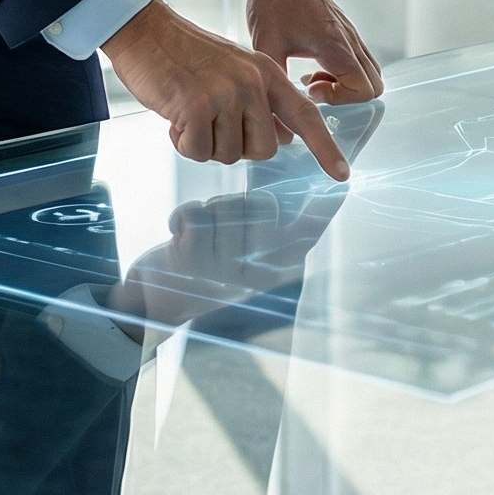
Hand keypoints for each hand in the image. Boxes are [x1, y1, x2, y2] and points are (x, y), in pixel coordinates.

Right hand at [101, 0, 351, 178]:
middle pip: (263, 150)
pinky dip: (183, 143)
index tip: (342, 175)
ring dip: (205, 144)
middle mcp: (253, 83)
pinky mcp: (197, 106)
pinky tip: (175, 117)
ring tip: (190, 112)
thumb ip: (261, 102)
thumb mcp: (235, 71)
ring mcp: (227, 94)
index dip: (325, 148)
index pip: (306, 115)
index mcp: (267, 73)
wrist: (146, 32)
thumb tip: (284, 138)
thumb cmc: (186, 57)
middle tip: (211, 122)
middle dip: (236, 146)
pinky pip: (198, 153)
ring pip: (229, 155)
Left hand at [105, 187, 344, 334]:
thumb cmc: (202, 276)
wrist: (154, 307)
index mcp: (270, 272)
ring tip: (198, 237)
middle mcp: (253, 274)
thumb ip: (272, 237)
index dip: (323, 210)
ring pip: (227, 204)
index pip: (305, 235)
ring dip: (207, 212)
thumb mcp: (242, 263)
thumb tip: (297, 204)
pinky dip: (184, 215)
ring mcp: (223, 269)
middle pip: (262, 204)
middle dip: (238, 204)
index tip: (339, 188)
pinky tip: (178, 234)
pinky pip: (197, 212)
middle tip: (220, 228)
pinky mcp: (192, 261)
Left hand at [244, 0, 382, 105]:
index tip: (311, 88)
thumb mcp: (266, 46)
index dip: (340, 98)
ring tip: (314, 79)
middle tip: (315, 88)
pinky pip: (361, 61)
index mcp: (335, 44)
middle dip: (348, 97)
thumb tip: (276, 115)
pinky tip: (315, 67)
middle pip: (376, 86)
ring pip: (371, 73)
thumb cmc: (272, 2)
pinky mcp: (346, 31)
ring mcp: (351, 34)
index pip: (364, 88)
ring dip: (347, 85)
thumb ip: (275, 83)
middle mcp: (350, 40)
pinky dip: (345, 72)